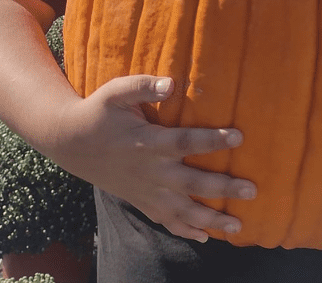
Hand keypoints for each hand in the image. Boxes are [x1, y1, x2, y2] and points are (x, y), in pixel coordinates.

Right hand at [49, 74, 257, 242]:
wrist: (70, 142)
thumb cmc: (99, 112)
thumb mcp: (116, 91)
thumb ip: (143, 86)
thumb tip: (172, 83)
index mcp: (148, 142)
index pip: (185, 142)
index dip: (212, 140)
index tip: (239, 136)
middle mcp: (150, 171)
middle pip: (191, 183)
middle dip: (223, 188)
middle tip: (252, 191)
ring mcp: (145, 190)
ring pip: (182, 210)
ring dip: (211, 219)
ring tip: (239, 226)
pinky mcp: (140, 200)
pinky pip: (164, 220)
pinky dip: (184, 230)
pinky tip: (205, 238)